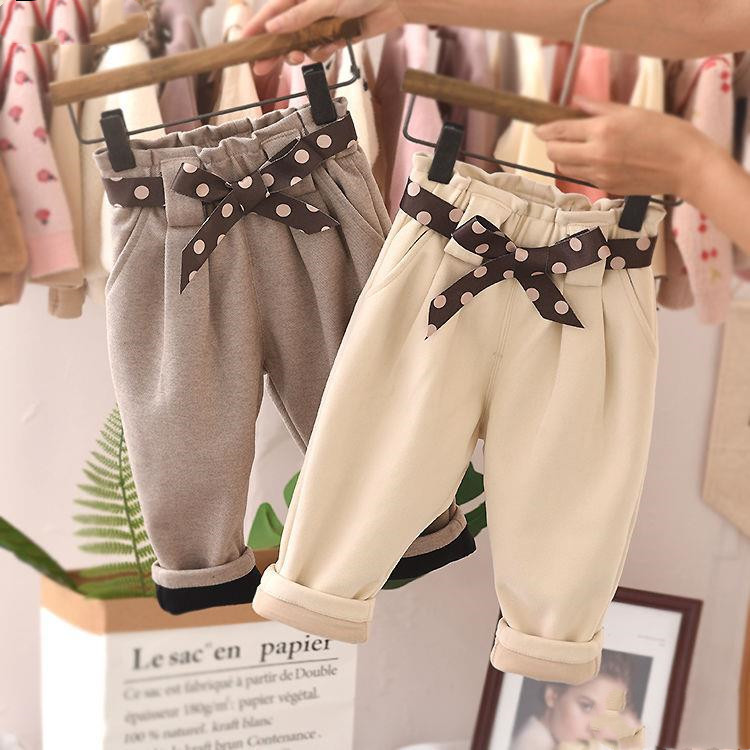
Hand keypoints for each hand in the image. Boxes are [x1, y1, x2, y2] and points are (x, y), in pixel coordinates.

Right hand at [243, 0, 404, 75]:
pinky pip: (322, 50)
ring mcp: (322, 23)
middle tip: (262, 67)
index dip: (256, 28)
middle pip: (283, 33)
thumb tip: (273, 26)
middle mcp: (308, 9)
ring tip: (302, 57)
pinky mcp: (335, 35)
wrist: (394, 0)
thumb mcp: (327, 1)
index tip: (244, 44)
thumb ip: (300, 16)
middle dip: (274, 50)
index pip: (271, 12)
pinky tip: (329, 47)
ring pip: (302, 45)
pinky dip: (323, 53)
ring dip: (301, 54)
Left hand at [534, 97, 719, 198]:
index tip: (538, 128)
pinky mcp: (607, 187)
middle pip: (554, 153)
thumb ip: (598, 107)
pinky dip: (580, 168)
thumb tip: (575, 100)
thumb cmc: (666, 133)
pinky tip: (594, 159)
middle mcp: (597, 154)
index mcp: (603, 130)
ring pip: (565, 168)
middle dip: (551, 145)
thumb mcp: (632, 111)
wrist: (686, 165)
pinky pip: (582, 177)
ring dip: (564, 158)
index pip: (560, 131)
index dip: (544, 130)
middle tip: (557, 138)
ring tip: (578, 147)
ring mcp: (600, 174)